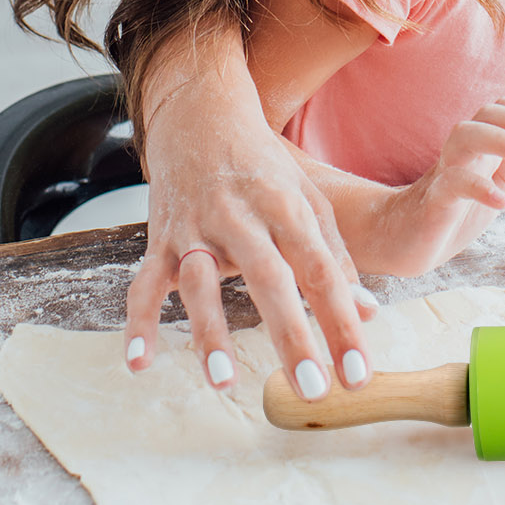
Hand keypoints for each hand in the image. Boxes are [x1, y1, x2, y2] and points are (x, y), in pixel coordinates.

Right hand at [123, 48, 376, 400]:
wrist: (201, 114)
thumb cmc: (264, 168)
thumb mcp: (310, 201)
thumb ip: (335, 259)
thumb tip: (366, 314)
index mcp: (288, 209)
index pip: (322, 273)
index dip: (342, 324)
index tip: (357, 376)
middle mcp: (243, 218)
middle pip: (270, 279)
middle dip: (291, 336)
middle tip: (312, 390)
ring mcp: (196, 227)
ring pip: (201, 282)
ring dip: (210, 332)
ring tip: (224, 381)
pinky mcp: (160, 237)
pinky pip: (144, 284)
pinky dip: (138, 322)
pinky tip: (139, 363)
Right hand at [358, 97, 504, 276]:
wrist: (407, 241)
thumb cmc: (455, 208)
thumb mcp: (495, 184)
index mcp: (479, 147)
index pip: (502, 109)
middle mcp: (462, 152)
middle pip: (485, 114)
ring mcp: (445, 173)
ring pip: (463, 137)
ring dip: (499, 139)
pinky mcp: (434, 200)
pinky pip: (452, 183)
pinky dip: (479, 187)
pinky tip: (502, 200)